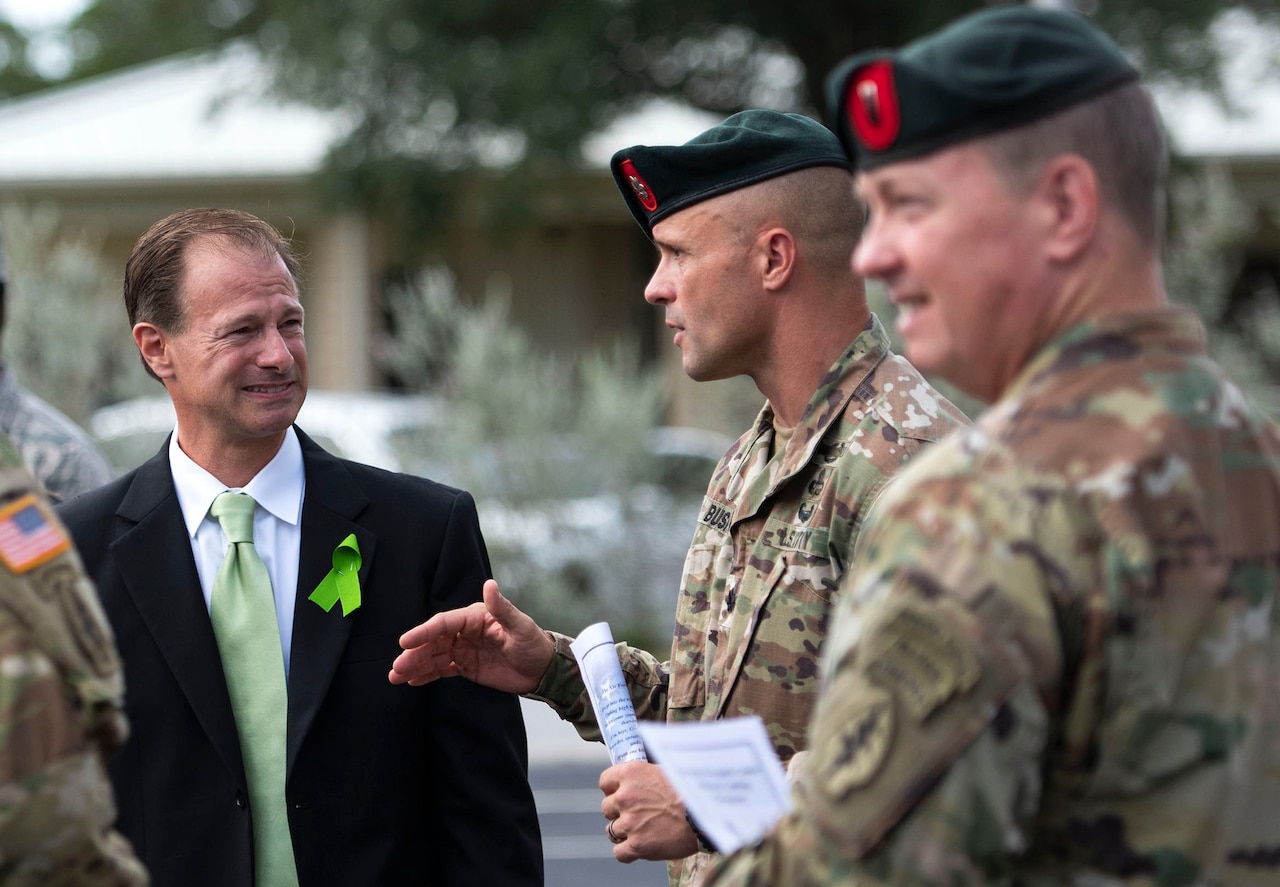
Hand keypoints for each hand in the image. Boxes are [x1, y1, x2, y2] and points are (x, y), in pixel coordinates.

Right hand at [388, 580, 553, 693]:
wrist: (544, 670)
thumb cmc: (533, 644)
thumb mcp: (520, 626)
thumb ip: (502, 608)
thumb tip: (489, 583)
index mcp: (476, 617)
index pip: (444, 623)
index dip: (424, 632)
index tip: (404, 642)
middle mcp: (466, 631)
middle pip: (434, 641)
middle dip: (414, 654)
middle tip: (396, 667)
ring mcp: (464, 649)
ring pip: (433, 656)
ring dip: (415, 665)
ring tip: (395, 676)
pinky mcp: (466, 666)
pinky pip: (442, 669)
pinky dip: (426, 675)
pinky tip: (411, 681)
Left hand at [599, 761, 697, 862]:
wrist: (706, 815)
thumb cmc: (692, 790)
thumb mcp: (667, 769)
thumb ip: (647, 774)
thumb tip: (641, 777)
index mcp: (631, 773)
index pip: (605, 781)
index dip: (613, 789)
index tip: (621, 793)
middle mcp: (625, 796)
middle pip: (606, 807)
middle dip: (619, 811)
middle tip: (636, 814)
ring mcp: (629, 822)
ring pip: (611, 830)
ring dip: (623, 832)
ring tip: (639, 831)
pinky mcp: (637, 844)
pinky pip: (619, 852)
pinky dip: (627, 852)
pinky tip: (638, 847)